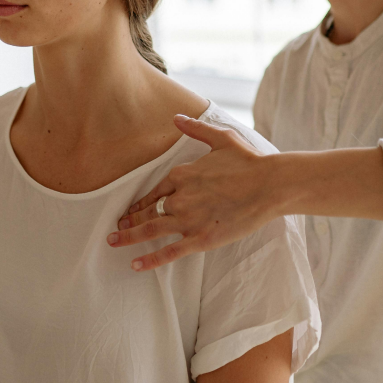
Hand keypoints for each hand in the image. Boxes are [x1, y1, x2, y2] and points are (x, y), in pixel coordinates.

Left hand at [106, 115, 280, 270]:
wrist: (269, 185)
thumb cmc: (249, 161)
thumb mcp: (221, 138)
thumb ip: (195, 129)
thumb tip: (176, 117)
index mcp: (182, 175)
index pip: (154, 191)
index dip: (140, 202)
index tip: (130, 209)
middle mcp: (180, 197)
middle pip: (148, 211)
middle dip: (129, 221)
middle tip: (115, 230)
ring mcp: (188, 220)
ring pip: (150, 230)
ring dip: (128, 237)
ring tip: (112, 242)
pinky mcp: (200, 238)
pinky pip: (170, 252)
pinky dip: (150, 259)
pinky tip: (135, 265)